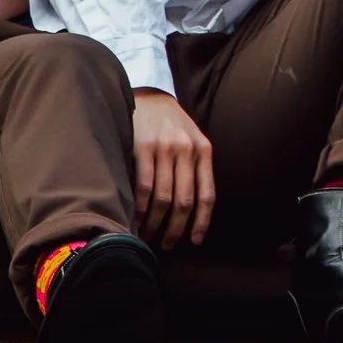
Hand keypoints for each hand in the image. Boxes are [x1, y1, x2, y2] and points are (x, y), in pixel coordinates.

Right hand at [130, 88, 215, 249]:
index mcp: (203, 150)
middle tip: (167, 244)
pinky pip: (143, 187)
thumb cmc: (172, 128)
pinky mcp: (142, 147)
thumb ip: (195, 170)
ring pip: (162, 198)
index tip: (195, 241)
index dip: (201, 221)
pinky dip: (139, 208)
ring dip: (155, 223)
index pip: (207, 194)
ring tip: (148, 235)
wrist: (150, 98)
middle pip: (184, 201)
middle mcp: (186, 149)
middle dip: (175, 229)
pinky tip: (136, 219)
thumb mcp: (192, 142)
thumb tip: (194, 214)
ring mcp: (164, 148)